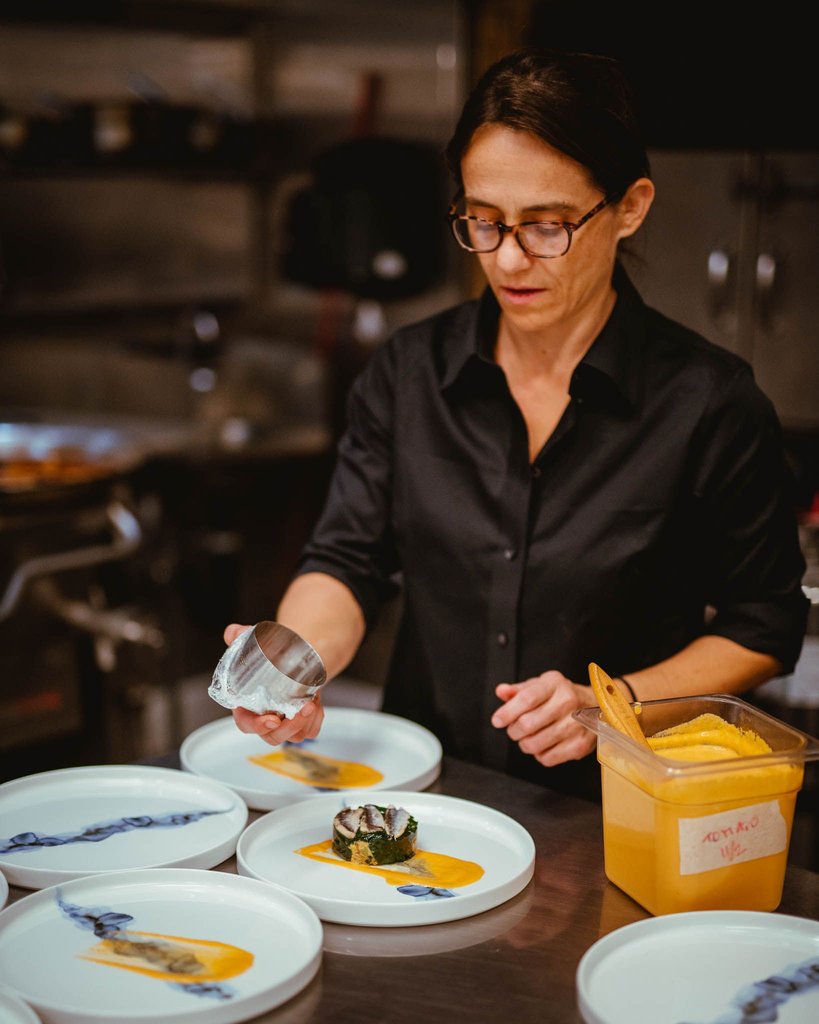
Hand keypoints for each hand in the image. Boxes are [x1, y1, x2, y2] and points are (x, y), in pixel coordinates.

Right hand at [223, 622, 325, 745]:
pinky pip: (310, 731)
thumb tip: (232, 631)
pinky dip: (315, 721)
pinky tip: (317, 704)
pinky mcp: (302, 722)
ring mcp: (284, 723)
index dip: (256, 725)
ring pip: (294, 736)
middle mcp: (265, 718)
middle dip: (289, 727)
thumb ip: (240, 638)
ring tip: (312, 702)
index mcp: (247, 705)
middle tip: (302, 709)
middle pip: (273, 736)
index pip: (246, 724)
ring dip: (305, 723)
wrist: (293, 656)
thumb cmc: (268, 655)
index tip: (272, 720)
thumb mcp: (253, 644)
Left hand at [491, 670, 596, 765]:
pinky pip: (547, 758)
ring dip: (525, 744)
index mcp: (555, 684)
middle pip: (527, 724)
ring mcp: (576, 725)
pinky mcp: (580, 745)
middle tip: (515, 729)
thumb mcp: (541, 686)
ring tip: (530, 737)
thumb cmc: (562, 696)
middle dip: (513, 730)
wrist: (597, 706)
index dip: (507, 712)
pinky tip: (545, 744)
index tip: (497, 720)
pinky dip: (539, 755)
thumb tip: (501, 691)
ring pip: (534, 744)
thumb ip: (518, 690)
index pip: (526, 698)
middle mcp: (568, 702)